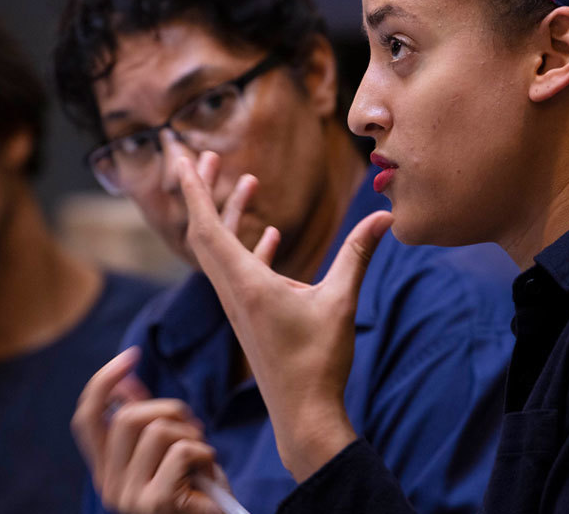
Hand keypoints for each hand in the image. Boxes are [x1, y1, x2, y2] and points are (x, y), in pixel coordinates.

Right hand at [72, 348, 228, 513]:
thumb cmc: (194, 488)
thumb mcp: (165, 450)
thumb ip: (144, 421)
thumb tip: (127, 381)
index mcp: (105, 472)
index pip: (86, 419)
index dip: (104, 382)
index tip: (131, 356)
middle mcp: (108, 486)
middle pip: (126, 417)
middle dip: (169, 410)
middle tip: (193, 427)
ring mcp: (128, 498)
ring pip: (156, 431)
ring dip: (190, 433)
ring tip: (202, 453)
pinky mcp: (155, 502)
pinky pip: (181, 451)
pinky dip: (204, 452)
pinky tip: (208, 470)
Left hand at [177, 152, 393, 480]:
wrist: (304, 415)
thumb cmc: (318, 364)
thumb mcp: (341, 302)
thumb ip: (358, 255)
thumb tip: (387, 216)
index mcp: (245, 284)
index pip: (206, 226)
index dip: (193, 189)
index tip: (181, 157)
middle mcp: (234, 291)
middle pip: (204, 231)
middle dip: (203, 190)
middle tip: (204, 154)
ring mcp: (240, 305)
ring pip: (222, 249)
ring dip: (228, 213)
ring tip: (244, 180)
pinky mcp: (252, 316)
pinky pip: (242, 270)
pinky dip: (249, 246)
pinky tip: (268, 234)